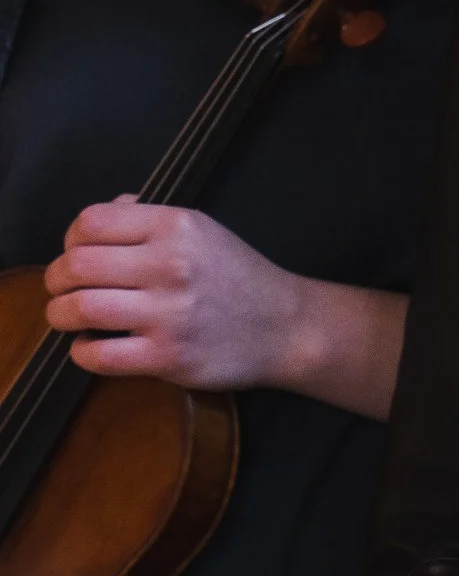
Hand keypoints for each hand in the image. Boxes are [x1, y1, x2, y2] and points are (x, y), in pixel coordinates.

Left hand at [47, 198, 406, 417]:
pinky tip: (94, 346)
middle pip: (76, 265)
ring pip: (80, 309)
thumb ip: (148, 220)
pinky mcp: (168, 357)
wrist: (285, 326)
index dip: (70, 240)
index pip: (91, 222)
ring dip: (61, 315)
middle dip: (56, 280)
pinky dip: (82, 352)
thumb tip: (100, 218)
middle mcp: (171, 265)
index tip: (76, 255)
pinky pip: (97, 355)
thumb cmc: (237, 277)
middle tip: (61, 290)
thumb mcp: (202, 230)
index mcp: (177, 226)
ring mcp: (169, 313)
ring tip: (70, 318)